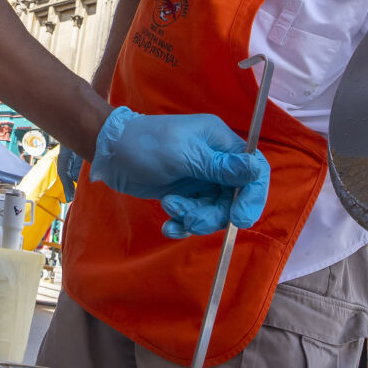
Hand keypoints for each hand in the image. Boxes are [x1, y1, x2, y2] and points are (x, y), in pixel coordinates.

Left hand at [91, 107, 269, 237]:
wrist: (111, 153)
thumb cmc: (146, 144)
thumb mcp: (183, 155)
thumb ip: (220, 167)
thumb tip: (256, 168)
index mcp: (220, 142)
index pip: (253, 170)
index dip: (252, 196)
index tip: (239, 218)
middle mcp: (215, 161)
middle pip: (233, 198)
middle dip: (214, 214)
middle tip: (191, 218)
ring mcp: (201, 179)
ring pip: (214, 210)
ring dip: (194, 217)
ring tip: (170, 209)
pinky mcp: (185, 194)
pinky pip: (195, 216)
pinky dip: (183, 223)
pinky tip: (168, 225)